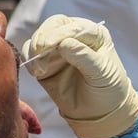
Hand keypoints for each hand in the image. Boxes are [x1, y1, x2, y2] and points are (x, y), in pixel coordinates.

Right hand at [22, 15, 137, 137]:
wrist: (101, 111)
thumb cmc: (108, 88)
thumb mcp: (101, 73)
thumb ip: (84, 56)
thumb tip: (64, 43)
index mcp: (92, 34)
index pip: (71, 26)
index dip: (58, 34)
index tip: (48, 47)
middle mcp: (74, 37)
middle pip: (52, 26)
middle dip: (43, 38)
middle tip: (39, 53)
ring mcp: (58, 49)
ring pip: (38, 38)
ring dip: (34, 50)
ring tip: (40, 70)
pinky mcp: (45, 63)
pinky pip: (30, 53)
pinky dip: (29, 59)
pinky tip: (37, 72)